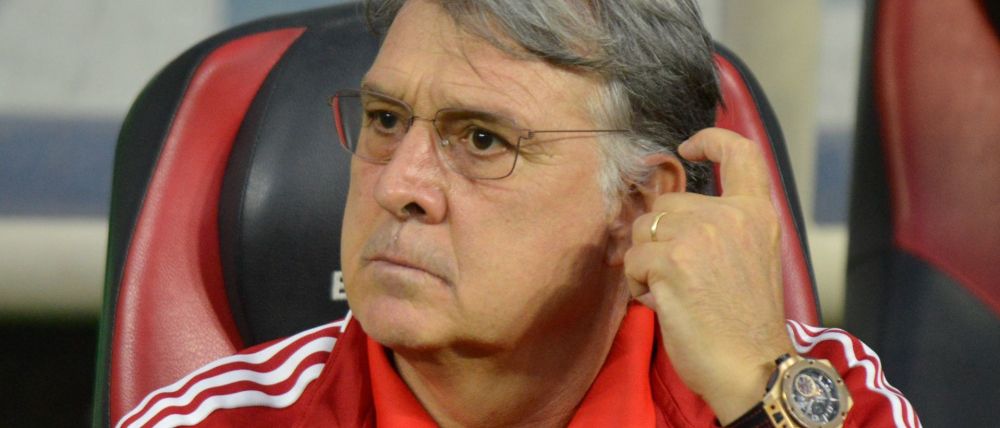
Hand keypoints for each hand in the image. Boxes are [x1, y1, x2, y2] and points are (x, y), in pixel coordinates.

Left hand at [624, 128, 794, 423]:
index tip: (689, 146)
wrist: (751, 367)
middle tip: (681, 277)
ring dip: (648, 262)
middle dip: (660, 236)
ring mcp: (699, 235)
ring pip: (644, 229)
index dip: (711, 140)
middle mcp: (729, 216)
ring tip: (675, 293)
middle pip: (667, 202)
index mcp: (756, 214)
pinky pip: (634, 261)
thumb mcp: (751, 259)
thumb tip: (669, 215)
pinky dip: (640, 286)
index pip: (741, 154)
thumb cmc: (745, 324)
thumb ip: (722, 228)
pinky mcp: (670, 260)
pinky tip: (666, 305)